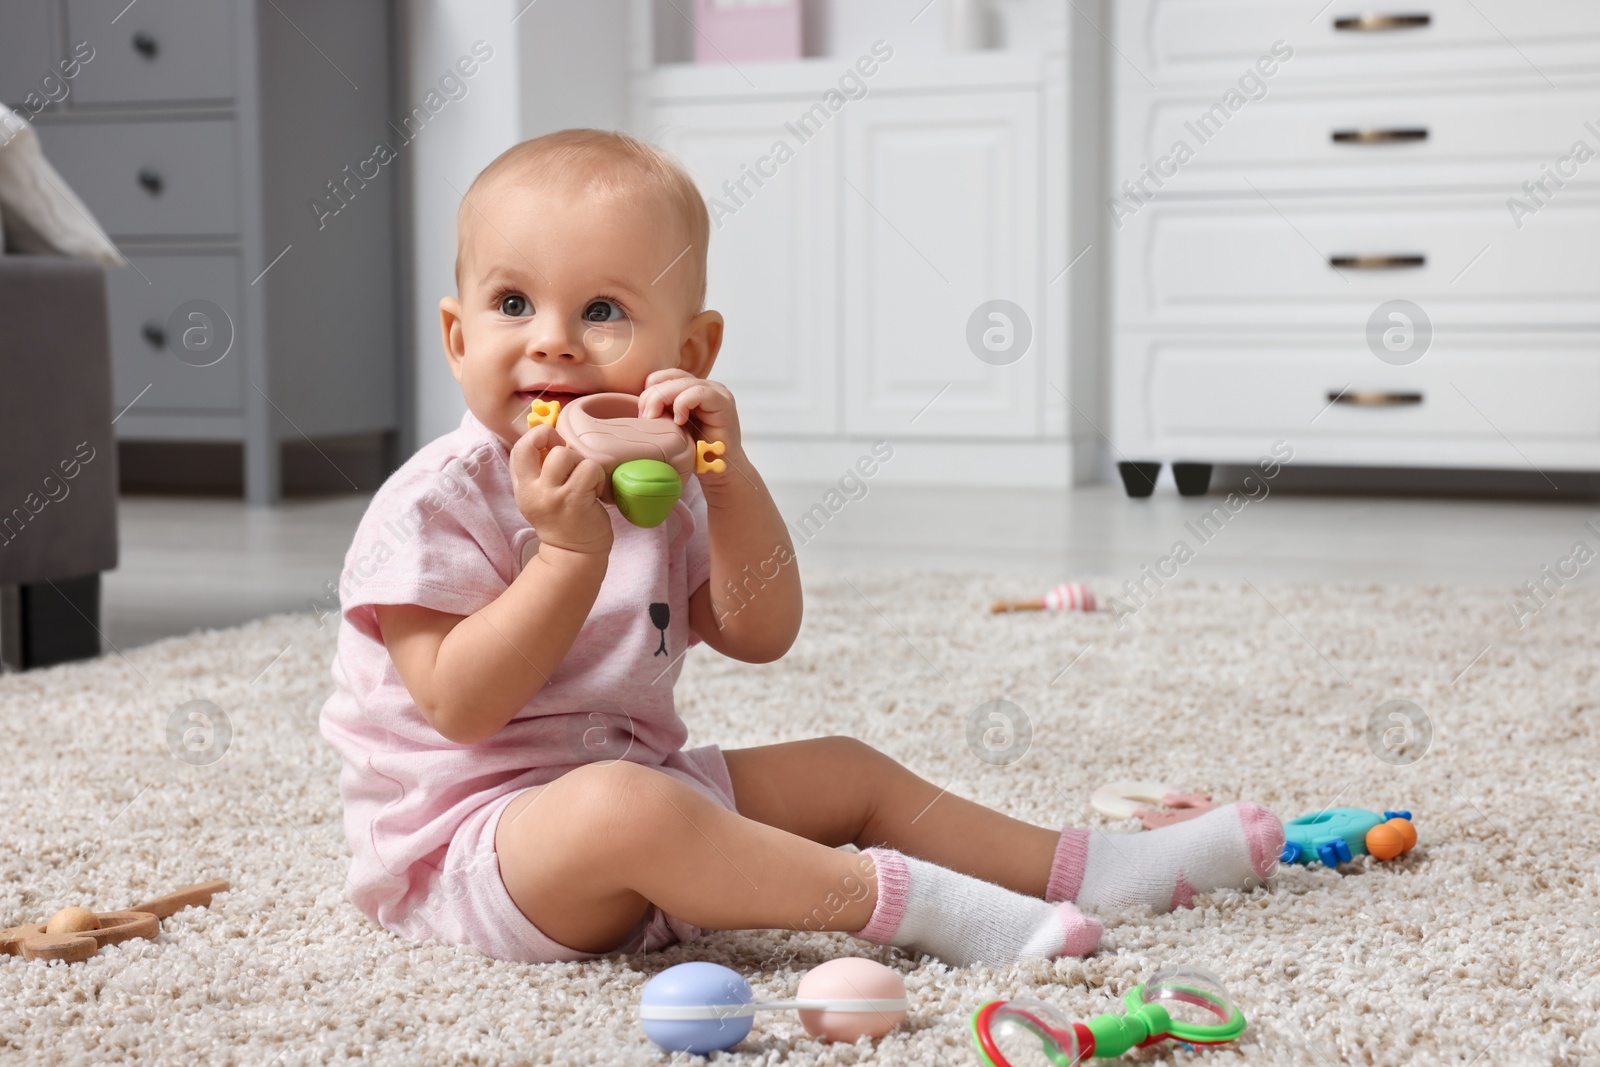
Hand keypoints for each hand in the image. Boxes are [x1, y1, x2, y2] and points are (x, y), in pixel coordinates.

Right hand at [509, 423, 612, 556]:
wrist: (574, 555)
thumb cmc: (562, 519)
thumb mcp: (540, 495)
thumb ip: (539, 470)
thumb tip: (553, 436)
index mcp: (522, 486)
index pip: (518, 447)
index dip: (538, 437)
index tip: (554, 446)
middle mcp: (531, 490)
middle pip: (538, 444)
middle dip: (560, 445)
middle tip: (571, 463)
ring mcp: (552, 495)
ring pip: (565, 454)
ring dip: (582, 462)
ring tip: (586, 481)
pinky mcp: (575, 500)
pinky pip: (589, 468)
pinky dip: (598, 476)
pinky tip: (595, 491)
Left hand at [638, 369, 743, 467]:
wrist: (719, 472)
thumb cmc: (695, 454)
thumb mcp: (670, 428)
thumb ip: (660, 412)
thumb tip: (640, 404)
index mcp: (691, 389)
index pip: (664, 376)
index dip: (649, 391)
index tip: (643, 415)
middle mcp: (705, 386)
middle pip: (670, 377)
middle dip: (652, 397)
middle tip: (647, 419)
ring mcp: (716, 392)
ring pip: (682, 382)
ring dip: (663, 399)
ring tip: (658, 420)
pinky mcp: (724, 403)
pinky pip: (698, 392)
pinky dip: (683, 404)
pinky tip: (679, 422)